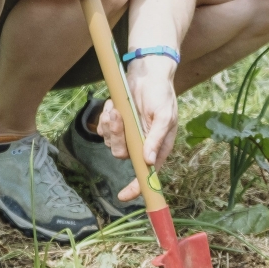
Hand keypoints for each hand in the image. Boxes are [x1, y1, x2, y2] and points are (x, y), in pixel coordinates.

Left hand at [94, 60, 177, 200]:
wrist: (148, 72)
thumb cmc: (161, 93)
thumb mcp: (164, 116)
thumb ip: (156, 139)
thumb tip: (148, 162)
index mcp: (157, 146)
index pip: (147, 173)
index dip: (136, 187)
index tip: (124, 195)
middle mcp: (142, 144)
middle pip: (121, 154)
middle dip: (116, 137)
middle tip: (118, 117)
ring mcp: (128, 134)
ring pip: (110, 142)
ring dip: (110, 126)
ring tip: (117, 108)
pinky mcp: (117, 124)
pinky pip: (104, 130)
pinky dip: (106, 118)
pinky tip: (113, 106)